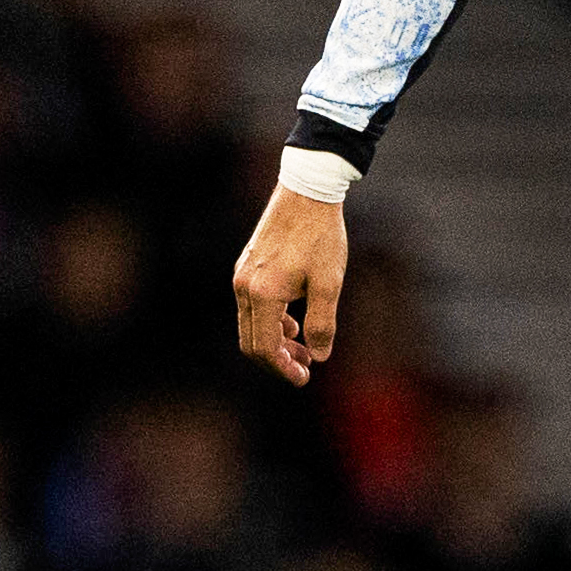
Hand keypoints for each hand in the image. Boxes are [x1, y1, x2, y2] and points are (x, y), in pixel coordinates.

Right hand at [231, 185, 349, 384]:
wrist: (307, 192)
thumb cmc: (321, 236)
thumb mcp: (329, 283)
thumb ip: (322, 323)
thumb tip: (318, 356)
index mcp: (262, 294)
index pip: (264, 348)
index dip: (284, 368)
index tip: (304, 378)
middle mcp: (244, 287)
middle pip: (251, 342)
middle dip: (278, 360)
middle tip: (305, 367)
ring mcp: (242, 275)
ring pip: (250, 325)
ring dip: (275, 341)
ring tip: (304, 345)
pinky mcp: (246, 266)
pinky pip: (251, 307)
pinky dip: (270, 322)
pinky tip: (293, 322)